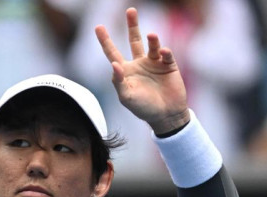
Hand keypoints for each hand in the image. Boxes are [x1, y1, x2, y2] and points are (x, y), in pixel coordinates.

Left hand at [95, 8, 190, 134]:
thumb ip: (118, 81)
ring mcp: (155, 63)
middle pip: (134, 40)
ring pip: (152, 45)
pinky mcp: (169, 65)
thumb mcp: (126, 97)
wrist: (166, 116)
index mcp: (126, 70)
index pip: (113, 52)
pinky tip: (164, 52)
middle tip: (131, 10)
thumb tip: (114, 64)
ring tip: (151, 35)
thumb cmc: (143, 108)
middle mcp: (139, 63)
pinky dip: (165, 52)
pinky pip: (166, 54)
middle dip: (133, 25)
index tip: (98, 26)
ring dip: (152, 39)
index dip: (105, 40)